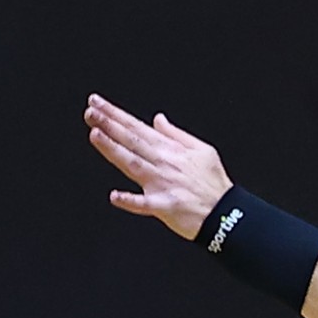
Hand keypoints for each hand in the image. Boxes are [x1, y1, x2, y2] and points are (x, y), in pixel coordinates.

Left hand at [85, 95, 231, 238]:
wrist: (226, 213)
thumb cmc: (213, 183)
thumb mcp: (202, 150)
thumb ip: (176, 134)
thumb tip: (157, 120)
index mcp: (171, 150)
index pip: (138, 127)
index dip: (116, 115)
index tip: (98, 104)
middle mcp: (163, 164)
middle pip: (132, 141)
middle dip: (110, 125)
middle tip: (91, 112)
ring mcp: (162, 184)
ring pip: (133, 164)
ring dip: (114, 150)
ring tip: (95, 135)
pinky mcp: (164, 207)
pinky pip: (144, 204)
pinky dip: (130, 200)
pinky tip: (114, 196)